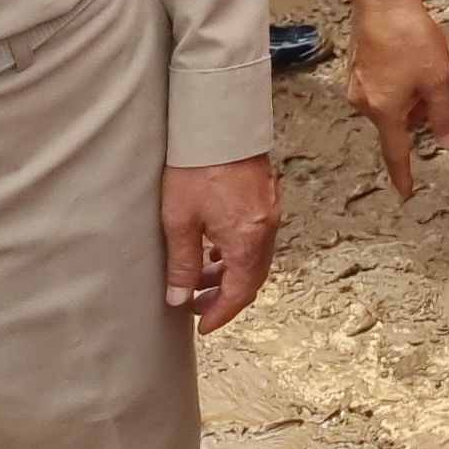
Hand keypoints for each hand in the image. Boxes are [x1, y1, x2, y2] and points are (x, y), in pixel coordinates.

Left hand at [160, 154, 279, 334]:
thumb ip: (182, 263)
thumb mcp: (180, 221)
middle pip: (252, 277)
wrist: (220, 122)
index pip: (240, 292)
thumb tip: (179, 297)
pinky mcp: (265, 195)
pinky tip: (215, 244)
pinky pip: (256, 237)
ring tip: (200, 275)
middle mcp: (265, 228)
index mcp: (247, 240)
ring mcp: (269, 210)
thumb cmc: (197, 167)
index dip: (220, 313)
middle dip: (225, 296)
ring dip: (230, 273)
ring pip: (255, 257)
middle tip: (196, 305)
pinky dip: (237, 251)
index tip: (202, 326)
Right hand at [347, 0, 448, 199]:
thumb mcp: (437, 80)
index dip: (403, 174)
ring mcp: (356, 83)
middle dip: (417, 113)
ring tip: (423, 64)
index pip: (396, 152)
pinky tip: (407, 55)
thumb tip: (447, 145)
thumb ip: (443, 115)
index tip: (405, 194)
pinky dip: (397, 80)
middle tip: (436, 84)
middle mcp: (364, 103)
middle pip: (397, 122)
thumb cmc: (410, 39)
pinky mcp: (355, 64)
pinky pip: (380, 85)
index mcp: (385, 112)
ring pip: (390, 102)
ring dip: (408, 94)